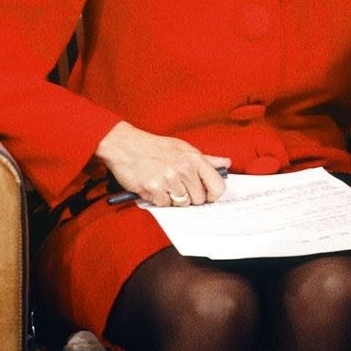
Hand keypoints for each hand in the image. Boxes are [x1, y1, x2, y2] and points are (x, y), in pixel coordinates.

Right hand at [95, 121, 230, 206]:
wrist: (125, 145)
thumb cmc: (154, 147)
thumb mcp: (182, 148)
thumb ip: (206, 159)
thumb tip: (225, 163)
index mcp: (194, 158)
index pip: (217, 186)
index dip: (213, 195)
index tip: (206, 195)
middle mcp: (184, 168)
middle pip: (199, 199)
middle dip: (189, 197)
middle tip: (177, 186)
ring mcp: (169, 179)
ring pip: (182, 204)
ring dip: (173, 198)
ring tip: (164, 184)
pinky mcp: (154, 189)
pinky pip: (164, 205)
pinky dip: (159, 199)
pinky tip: (154, 187)